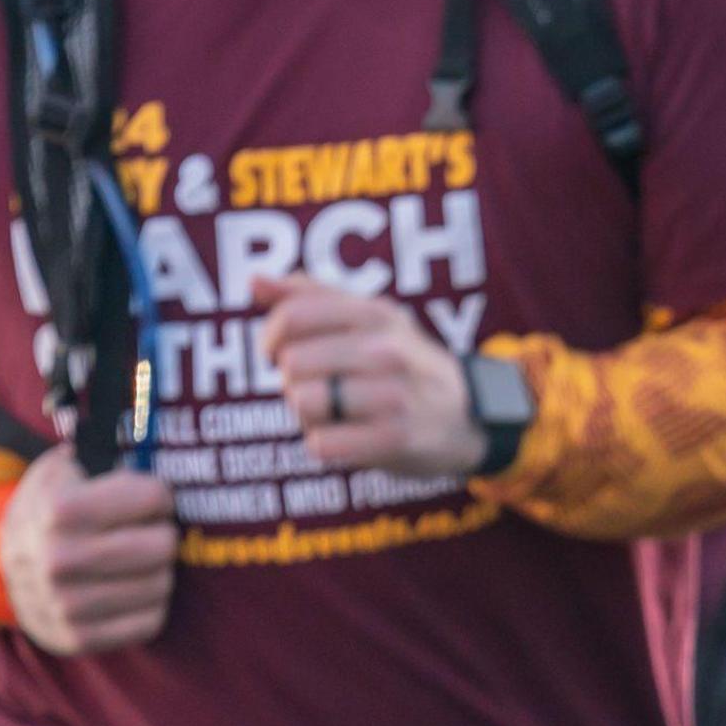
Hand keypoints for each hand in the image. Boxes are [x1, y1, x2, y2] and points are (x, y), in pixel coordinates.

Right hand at [0, 448, 177, 654]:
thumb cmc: (45, 512)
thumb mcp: (59, 471)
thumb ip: (99, 455)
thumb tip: (146, 444)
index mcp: (59, 511)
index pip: (153, 497)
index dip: (158, 495)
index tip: (150, 499)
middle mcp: (60, 560)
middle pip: (162, 545)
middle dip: (162, 535)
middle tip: (150, 533)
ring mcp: (66, 604)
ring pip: (161, 586)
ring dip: (158, 573)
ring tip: (137, 564)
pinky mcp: (77, 638)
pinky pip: (149, 622)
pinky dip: (149, 606)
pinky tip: (130, 592)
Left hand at [260, 274, 484, 478]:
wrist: (471, 417)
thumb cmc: (404, 364)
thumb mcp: (369, 319)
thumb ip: (310, 295)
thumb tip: (254, 281)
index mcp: (376, 315)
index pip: (293, 316)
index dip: (272, 337)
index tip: (279, 352)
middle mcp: (387, 351)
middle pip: (292, 364)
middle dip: (294, 380)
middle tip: (319, 387)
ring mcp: (394, 396)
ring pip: (303, 403)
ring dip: (308, 414)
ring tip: (335, 413)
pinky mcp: (397, 440)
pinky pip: (323, 444)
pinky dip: (325, 444)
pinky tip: (347, 439)